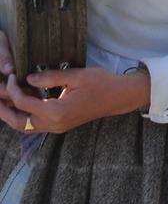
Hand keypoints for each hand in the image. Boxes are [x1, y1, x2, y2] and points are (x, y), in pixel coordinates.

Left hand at [0, 61, 150, 133]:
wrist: (120, 97)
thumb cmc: (102, 83)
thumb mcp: (77, 75)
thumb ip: (50, 77)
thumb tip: (28, 78)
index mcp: (56, 111)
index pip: (23, 102)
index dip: (13, 89)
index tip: (11, 76)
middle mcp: (53, 124)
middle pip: (18, 122)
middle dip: (3, 110)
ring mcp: (56, 127)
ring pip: (24, 127)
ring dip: (10, 116)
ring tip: (2, 104)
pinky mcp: (60, 126)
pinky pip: (34, 126)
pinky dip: (22, 117)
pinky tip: (20, 106)